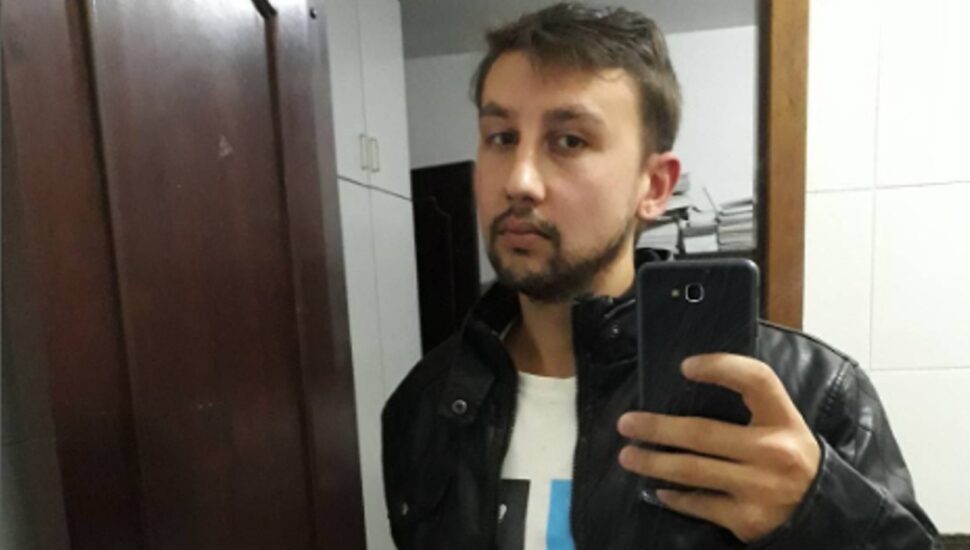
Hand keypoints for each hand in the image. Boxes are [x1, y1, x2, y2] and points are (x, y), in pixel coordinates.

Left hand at [616, 353, 820, 542]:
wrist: (823, 512)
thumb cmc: (791, 458)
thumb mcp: (784, 425)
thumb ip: (750, 406)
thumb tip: (690, 384)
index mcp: (784, 420)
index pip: (756, 380)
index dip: (721, 367)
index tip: (685, 366)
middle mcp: (773, 452)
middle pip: (702, 433)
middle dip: (657, 428)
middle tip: (627, 423)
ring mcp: (759, 488)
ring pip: (692, 470)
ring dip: (653, 462)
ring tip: (628, 455)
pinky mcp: (747, 519)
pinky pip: (699, 504)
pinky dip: (675, 497)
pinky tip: (659, 490)